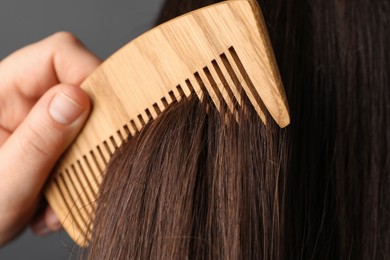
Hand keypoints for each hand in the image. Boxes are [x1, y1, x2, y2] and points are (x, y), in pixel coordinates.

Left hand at [0, 32, 100, 245]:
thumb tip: (78, 98)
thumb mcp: (4, 184)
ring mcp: (40, 123)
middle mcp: (24, 101)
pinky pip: (84, 148)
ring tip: (56, 203)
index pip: (58, 55)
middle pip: (82, 89)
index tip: (111, 112)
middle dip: (92, 137)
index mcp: (2, 93)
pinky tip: (53, 205)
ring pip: (89, 124)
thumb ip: (38, 141)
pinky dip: (79, 179)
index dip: (91, 74)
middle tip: (83, 172)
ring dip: (84, 166)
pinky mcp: (51, 144)